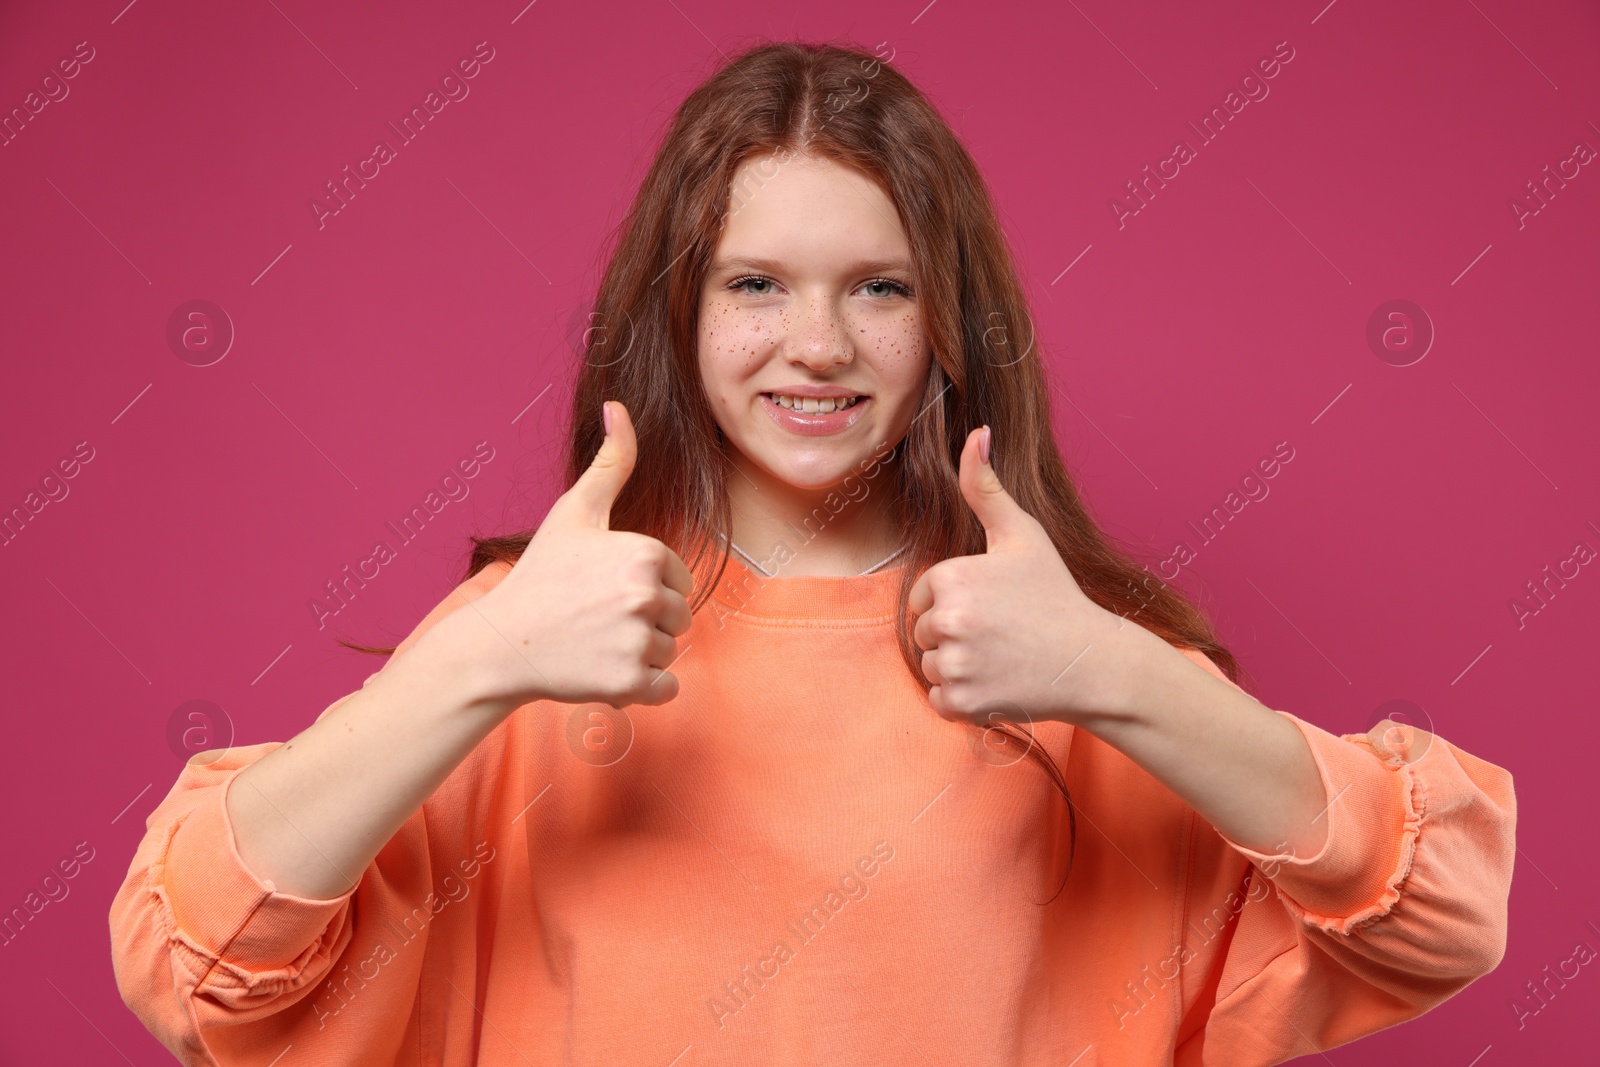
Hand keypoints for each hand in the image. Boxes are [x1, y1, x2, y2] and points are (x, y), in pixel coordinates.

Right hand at [446, 401, 694, 709]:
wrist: (500, 642)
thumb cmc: (541, 575)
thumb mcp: (574, 513)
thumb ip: (610, 462)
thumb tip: (618, 405)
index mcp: (646, 552)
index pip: (678, 580)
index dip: (645, 588)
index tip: (602, 590)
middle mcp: (647, 595)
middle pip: (679, 618)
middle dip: (645, 623)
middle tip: (595, 620)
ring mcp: (639, 641)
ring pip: (670, 653)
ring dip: (640, 655)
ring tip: (594, 643)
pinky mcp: (630, 683)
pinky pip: (667, 690)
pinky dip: (642, 689)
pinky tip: (603, 671)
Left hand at [908, 426, 1128, 724]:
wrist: (1093, 661)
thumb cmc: (1055, 595)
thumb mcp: (1022, 535)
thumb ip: (986, 486)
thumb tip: (976, 433)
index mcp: (949, 577)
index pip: (924, 596)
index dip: (956, 601)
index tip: (995, 605)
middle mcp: (947, 621)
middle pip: (924, 633)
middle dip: (956, 635)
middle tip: (1003, 633)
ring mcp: (955, 665)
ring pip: (932, 667)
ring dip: (959, 668)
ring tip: (1003, 657)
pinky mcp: (962, 703)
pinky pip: (940, 701)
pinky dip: (964, 699)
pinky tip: (1000, 682)